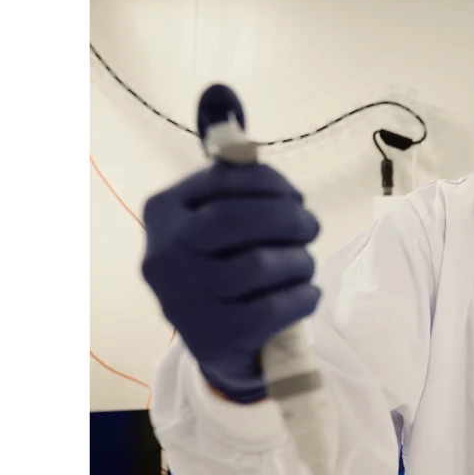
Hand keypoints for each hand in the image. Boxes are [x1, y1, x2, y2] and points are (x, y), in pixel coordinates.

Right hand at [141, 162, 321, 403]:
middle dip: (287, 219)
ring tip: (305, 265)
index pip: (220, 179)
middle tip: (310, 228)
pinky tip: (306, 294)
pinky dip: (302, 297)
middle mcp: (163, 254)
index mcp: (162, 212)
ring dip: (299, 261)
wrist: (215, 341)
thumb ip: (232, 181)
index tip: (295, 196)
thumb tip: (241, 133)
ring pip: (257, 265)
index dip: (269, 182)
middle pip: (234, 219)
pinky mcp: (211, 337)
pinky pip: (271, 309)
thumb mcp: (214, 220)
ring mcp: (182, 300)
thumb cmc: (222, 265)